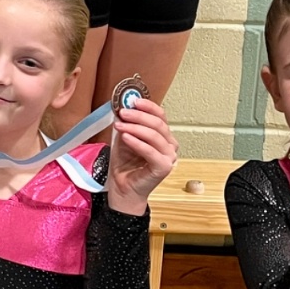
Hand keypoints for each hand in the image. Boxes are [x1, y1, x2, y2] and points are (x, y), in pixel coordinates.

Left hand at [107, 97, 177, 212]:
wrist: (123, 188)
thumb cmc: (125, 165)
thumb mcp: (123, 138)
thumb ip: (126, 124)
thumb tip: (123, 108)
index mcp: (162, 136)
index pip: (160, 116)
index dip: (148, 106)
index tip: (132, 100)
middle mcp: (169, 145)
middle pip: (158, 124)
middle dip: (139, 116)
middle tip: (123, 112)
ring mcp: (169, 156)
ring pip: (155, 136)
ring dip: (136, 128)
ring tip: (120, 125)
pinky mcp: (164, 167)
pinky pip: (150, 151)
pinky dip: (137, 142)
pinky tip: (126, 137)